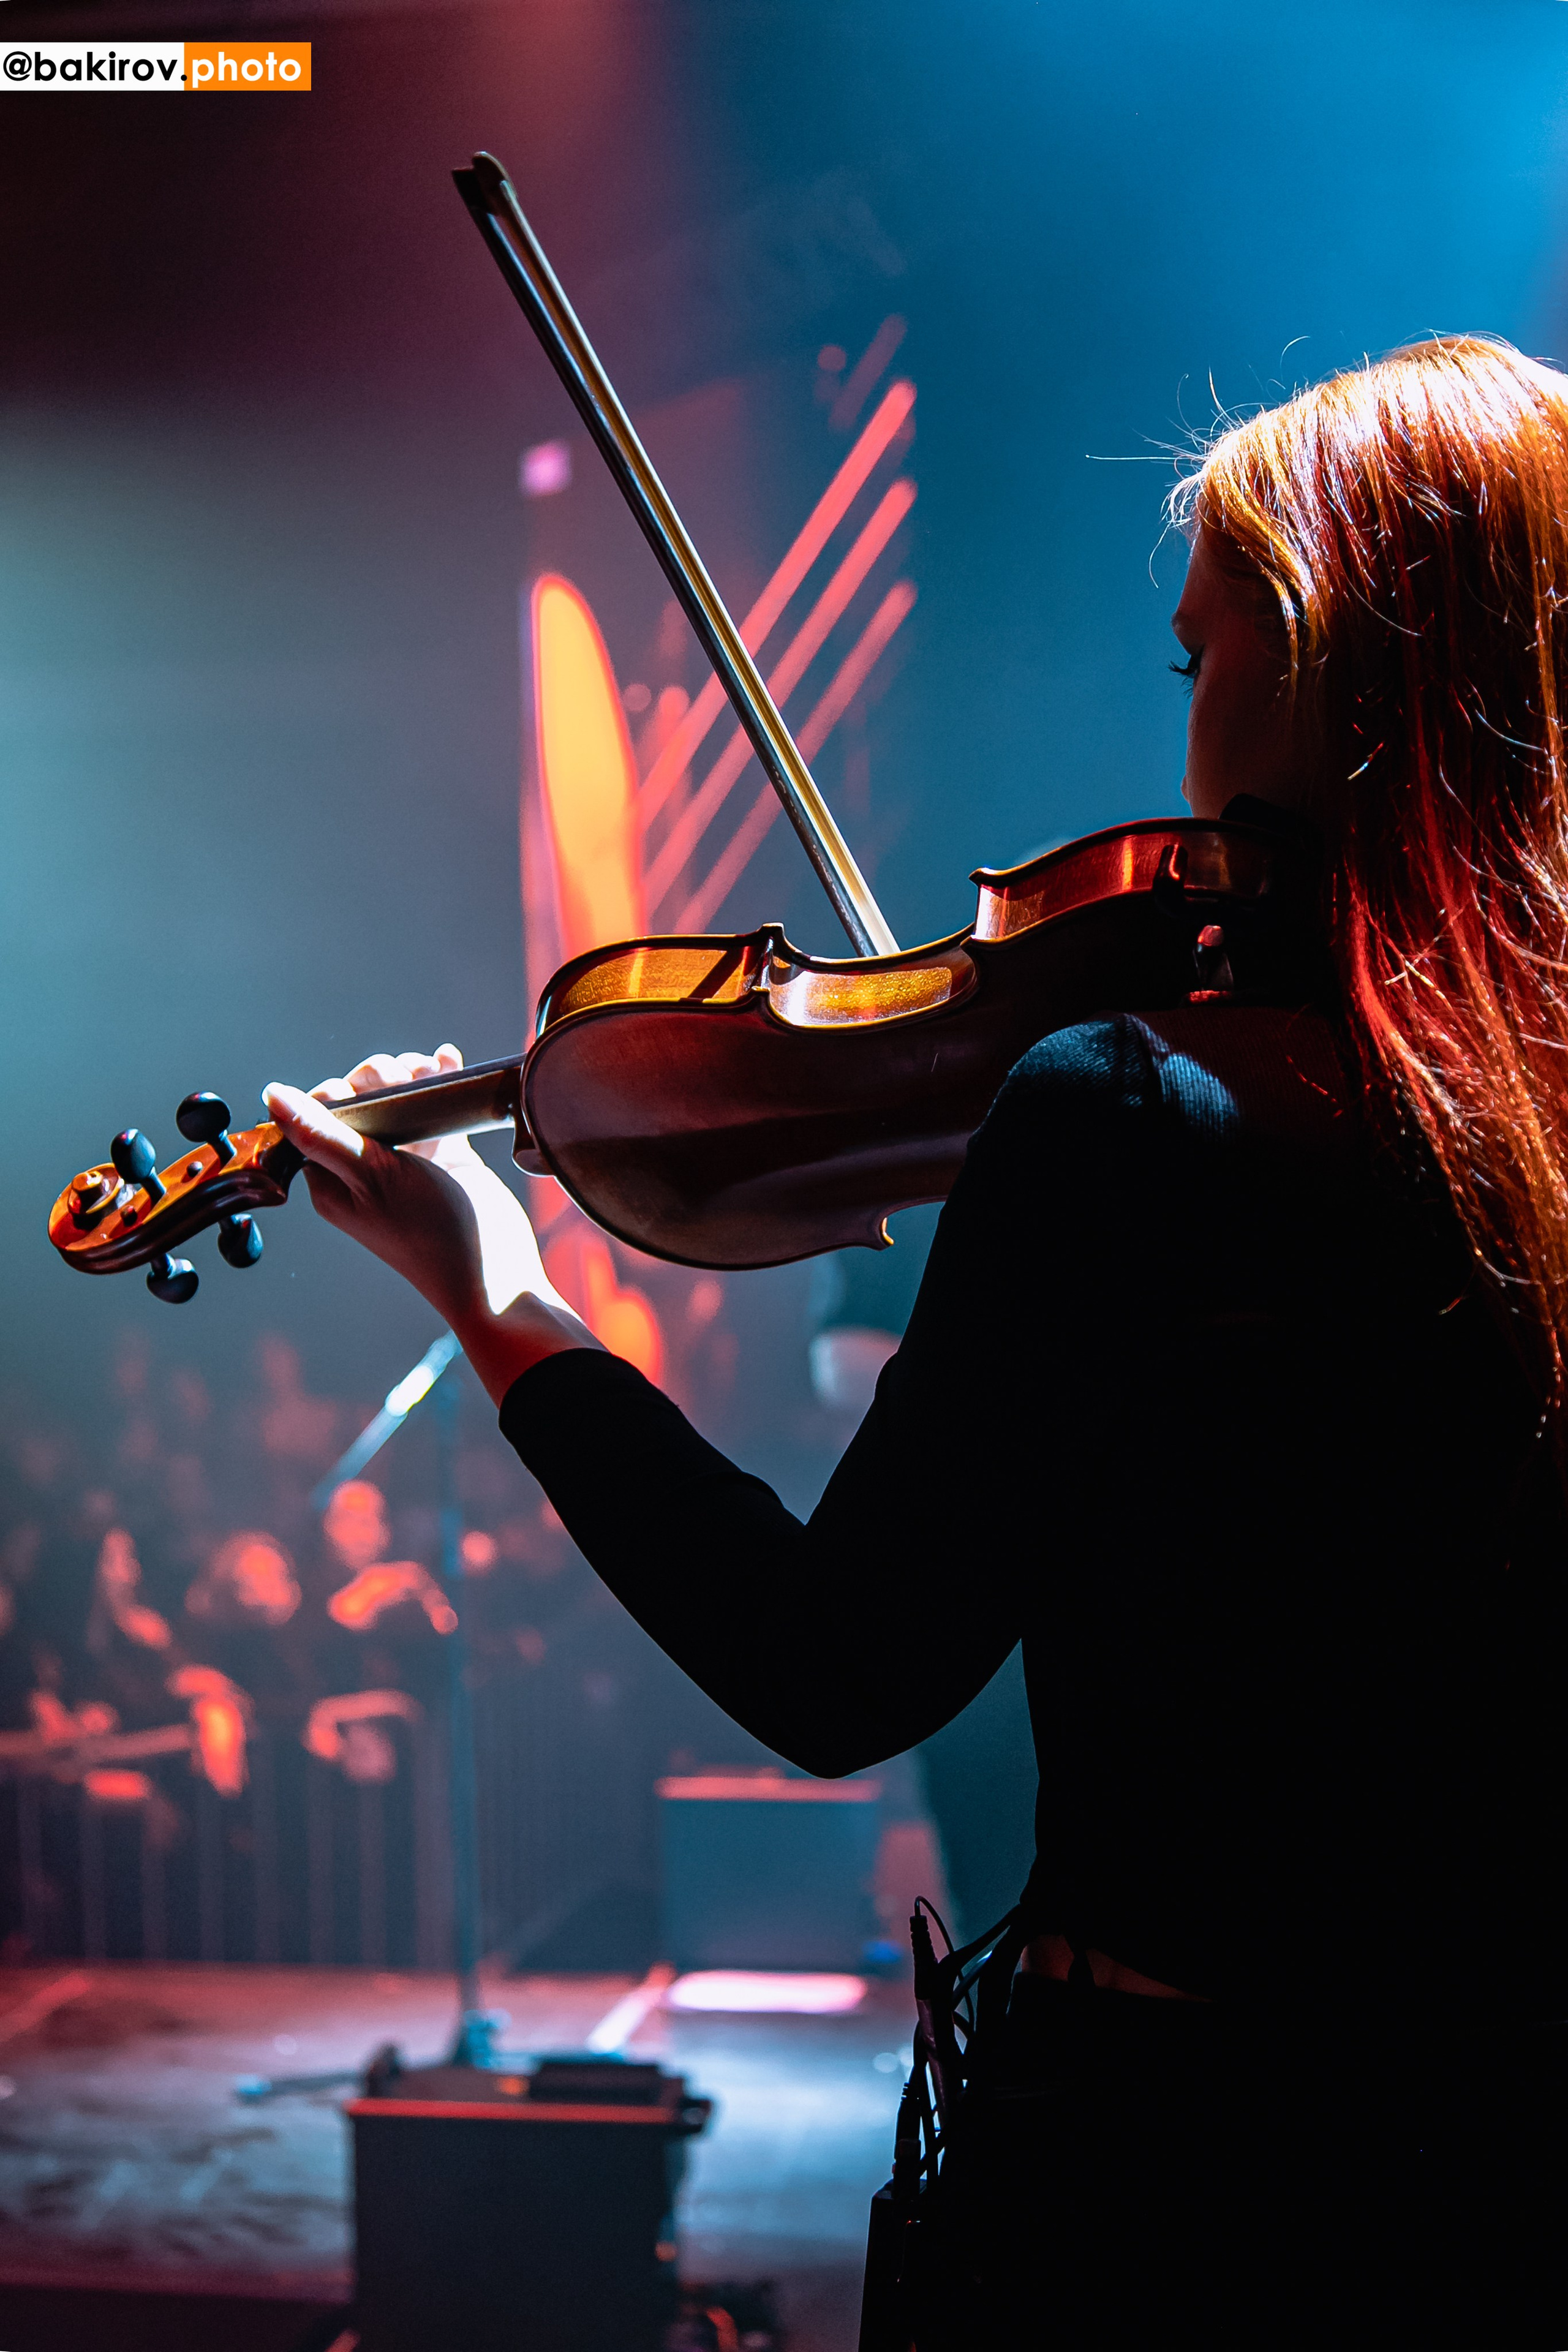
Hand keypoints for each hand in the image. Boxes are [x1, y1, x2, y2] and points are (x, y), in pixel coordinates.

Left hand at [263, 1046, 597, 1403]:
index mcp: (332, 1179)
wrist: (493, 1269)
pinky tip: (446, 1062)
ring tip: (430, 1072)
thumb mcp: (369, 1176)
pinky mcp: (443, 1155)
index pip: (314, 1115)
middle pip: (359, 1099)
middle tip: (403, 1081)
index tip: (362, 1092)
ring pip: (397, 1097)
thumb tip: (272, 1094)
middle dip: (378, 1077)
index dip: (337, 1092)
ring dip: (412, 1074)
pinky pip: (434, 1107)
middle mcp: (364, 1168)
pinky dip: (440, 1080)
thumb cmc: (426, 1231)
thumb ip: (319, 1133)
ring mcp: (406, 1159)